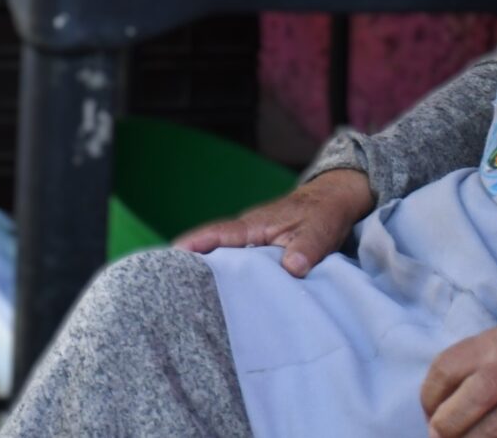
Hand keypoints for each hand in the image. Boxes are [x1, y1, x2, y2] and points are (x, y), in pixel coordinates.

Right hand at [173, 168, 373, 277]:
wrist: (334, 200)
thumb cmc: (324, 214)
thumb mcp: (320, 231)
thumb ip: (306, 249)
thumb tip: (292, 268)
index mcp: (254, 225)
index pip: (217, 235)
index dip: (194, 245)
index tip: (170, 256)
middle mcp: (247, 231)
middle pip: (210, 246)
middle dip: (187, 261)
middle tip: (162, 284)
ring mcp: (251, 240)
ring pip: (222, 255)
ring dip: (205, 270)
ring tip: (181, 295)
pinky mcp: (259, 249)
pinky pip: (235, 261)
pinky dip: (223, 273)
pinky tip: (217, 293)